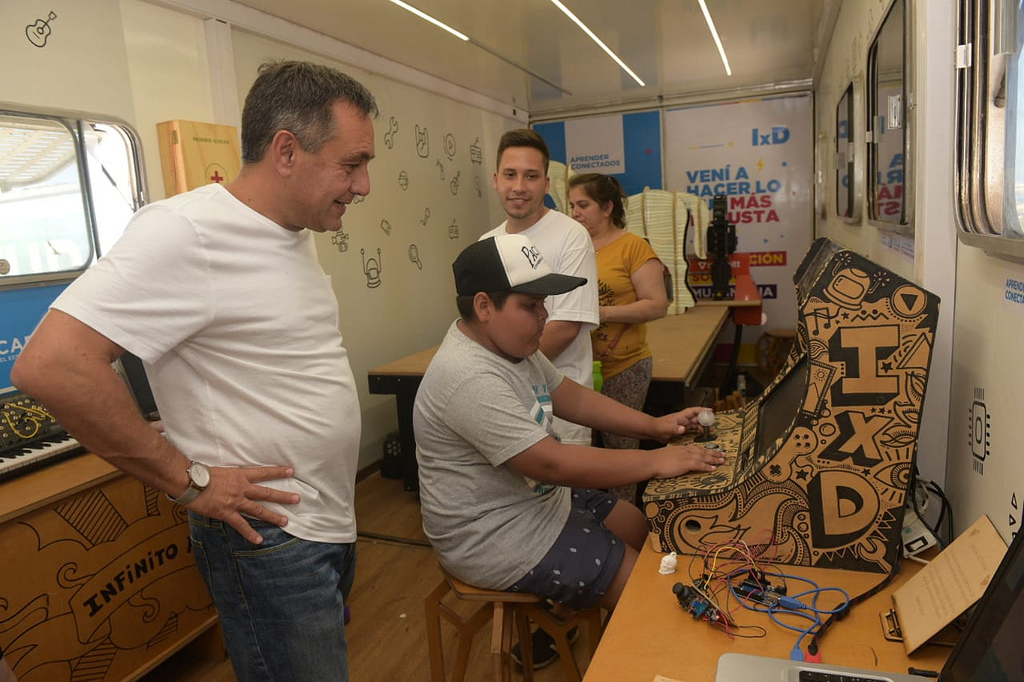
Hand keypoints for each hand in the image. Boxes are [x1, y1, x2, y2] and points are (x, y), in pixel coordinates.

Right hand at [185, 465, 299, 543]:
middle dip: (283, 496)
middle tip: (297, 499)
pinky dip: (250, 533)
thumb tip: (233, 478)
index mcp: (240, 475)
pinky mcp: (227, 513)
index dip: (278, 471)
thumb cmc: (201, 474)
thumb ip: (231, 476)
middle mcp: (242, 488)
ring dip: (273, 516)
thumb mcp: (221, 470)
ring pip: (259, 510)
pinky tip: (259, 540)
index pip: (263, 472)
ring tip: (285, 521)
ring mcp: (236, 502)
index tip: (291, 470)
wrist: (190, 482)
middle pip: (267, 492)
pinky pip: (241, 525)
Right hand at [649, 444, 725, 478]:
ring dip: (714, 459)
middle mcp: (686, 451)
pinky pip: (699, 464)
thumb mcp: (669, 457)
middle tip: (724, 454)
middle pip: (703, 451)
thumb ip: (676, 459)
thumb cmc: (657, 461)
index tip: (714, 451)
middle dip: (714, 453)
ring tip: (723, 460)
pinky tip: (714, 468)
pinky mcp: (685, 463)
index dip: (706, 450)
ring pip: (704, 456)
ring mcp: (686, 456)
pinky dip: (707, 466)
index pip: (697, 448)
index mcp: (682, 449)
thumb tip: (680, 464)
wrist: (651, 461)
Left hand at [650, 406, 710, 441]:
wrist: (653, 431)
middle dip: (706, 420)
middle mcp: (683, 420)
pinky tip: (702, 435)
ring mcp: (683, 425)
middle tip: (713, 425)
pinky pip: (693, 430)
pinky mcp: (682, 430)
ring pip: (696, 424)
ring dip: (703, 427)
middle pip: (697, 418)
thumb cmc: (658, 427)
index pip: (694, 411)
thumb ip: (675, 429)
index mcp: (681, 416)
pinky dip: (698, 432)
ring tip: (710, 431)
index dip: (703, 410)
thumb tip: (683, 429)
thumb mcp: (666, 428)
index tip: (710, 410)